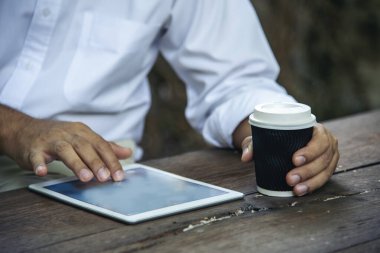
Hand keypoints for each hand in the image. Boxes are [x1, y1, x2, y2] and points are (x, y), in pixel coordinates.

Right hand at [8, 118, 131, 181]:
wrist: (23, 130)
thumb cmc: (58, 137)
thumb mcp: (83, 138)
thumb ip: (105, 147)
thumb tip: (127, 153)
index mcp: (82, 132)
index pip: (101, 145)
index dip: (111, 160)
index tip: (119, 176)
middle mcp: (68, 134)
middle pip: (85, 147)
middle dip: (97, 162)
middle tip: (106, 178)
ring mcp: (50, 140)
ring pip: (65, 150)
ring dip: (76, 164)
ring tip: (86, 177)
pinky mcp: (33, 149)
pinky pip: (36, 157)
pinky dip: (39, 164)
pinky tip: (43, 172)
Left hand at [241, 123, 338, 195]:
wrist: (287, 140)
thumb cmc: (279, 136)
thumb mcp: (266, 135)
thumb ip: (253, 143)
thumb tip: (245, 157)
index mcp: (317, 129)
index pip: (319, 139)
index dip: (310, 150)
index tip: (294, 160)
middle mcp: (327, 142)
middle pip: (323, 158)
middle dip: (307, 170)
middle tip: (290, 178)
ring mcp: (330, 156)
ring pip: (325, 171)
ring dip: (311, 182)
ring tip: (296, 189)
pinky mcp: (327, 168)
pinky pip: (324, 179)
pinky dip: (313, 186)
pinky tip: (302, 191)